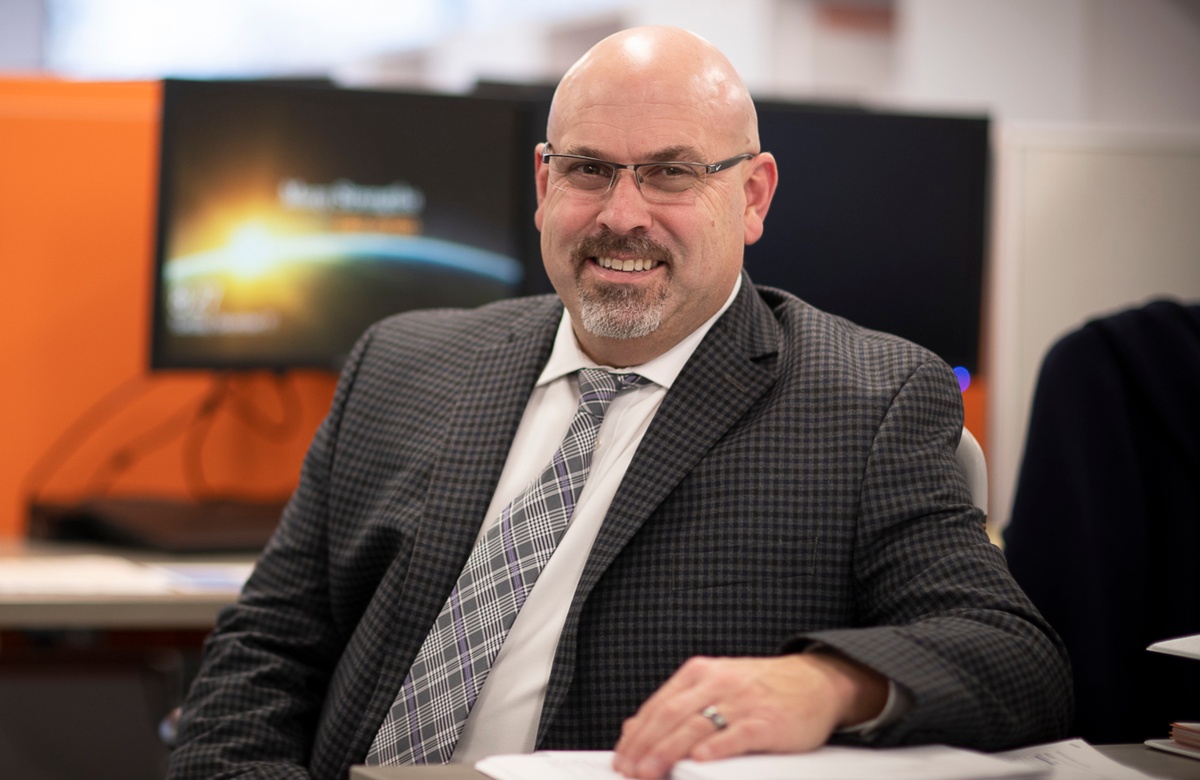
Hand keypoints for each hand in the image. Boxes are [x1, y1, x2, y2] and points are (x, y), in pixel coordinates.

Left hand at [611, 652, 887, 778]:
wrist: (815, 681)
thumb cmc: (762, 688)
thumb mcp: (713, 685)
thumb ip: (676, 704)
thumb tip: (632, 727)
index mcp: (700, 673)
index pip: (658, 705)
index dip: (636, 735)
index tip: (621, 759)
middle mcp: (717, 683)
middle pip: (671, 716)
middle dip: (646, 746)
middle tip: (630, 770)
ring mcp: (742, 700)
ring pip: (697, 726)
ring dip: (669, 751)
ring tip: (651, 771)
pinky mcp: (767, 721)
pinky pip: (737, 734)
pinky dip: (717, 747)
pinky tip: (700, 760)